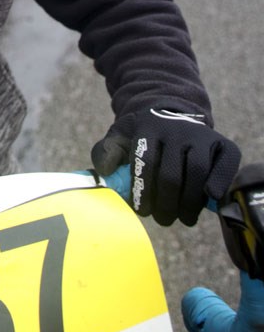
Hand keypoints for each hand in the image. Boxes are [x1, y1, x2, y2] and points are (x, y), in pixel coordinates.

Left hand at [91, 107, 240, 225]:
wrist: (170, 111)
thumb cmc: (142, 133)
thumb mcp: (120, 135)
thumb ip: (106, 152)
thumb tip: (106, 171)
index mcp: (148, 126)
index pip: (145, 162)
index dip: (143, 192)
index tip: (142, 210)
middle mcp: (175, 128)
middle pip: (171, 174)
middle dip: (166, 205)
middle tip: (163, 220)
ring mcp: (200, 135)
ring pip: (197, 172)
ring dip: (189, 203)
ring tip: (183, 218)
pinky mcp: (222, 143)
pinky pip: (226, 163)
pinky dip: (220, 181)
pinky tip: (210, 197)